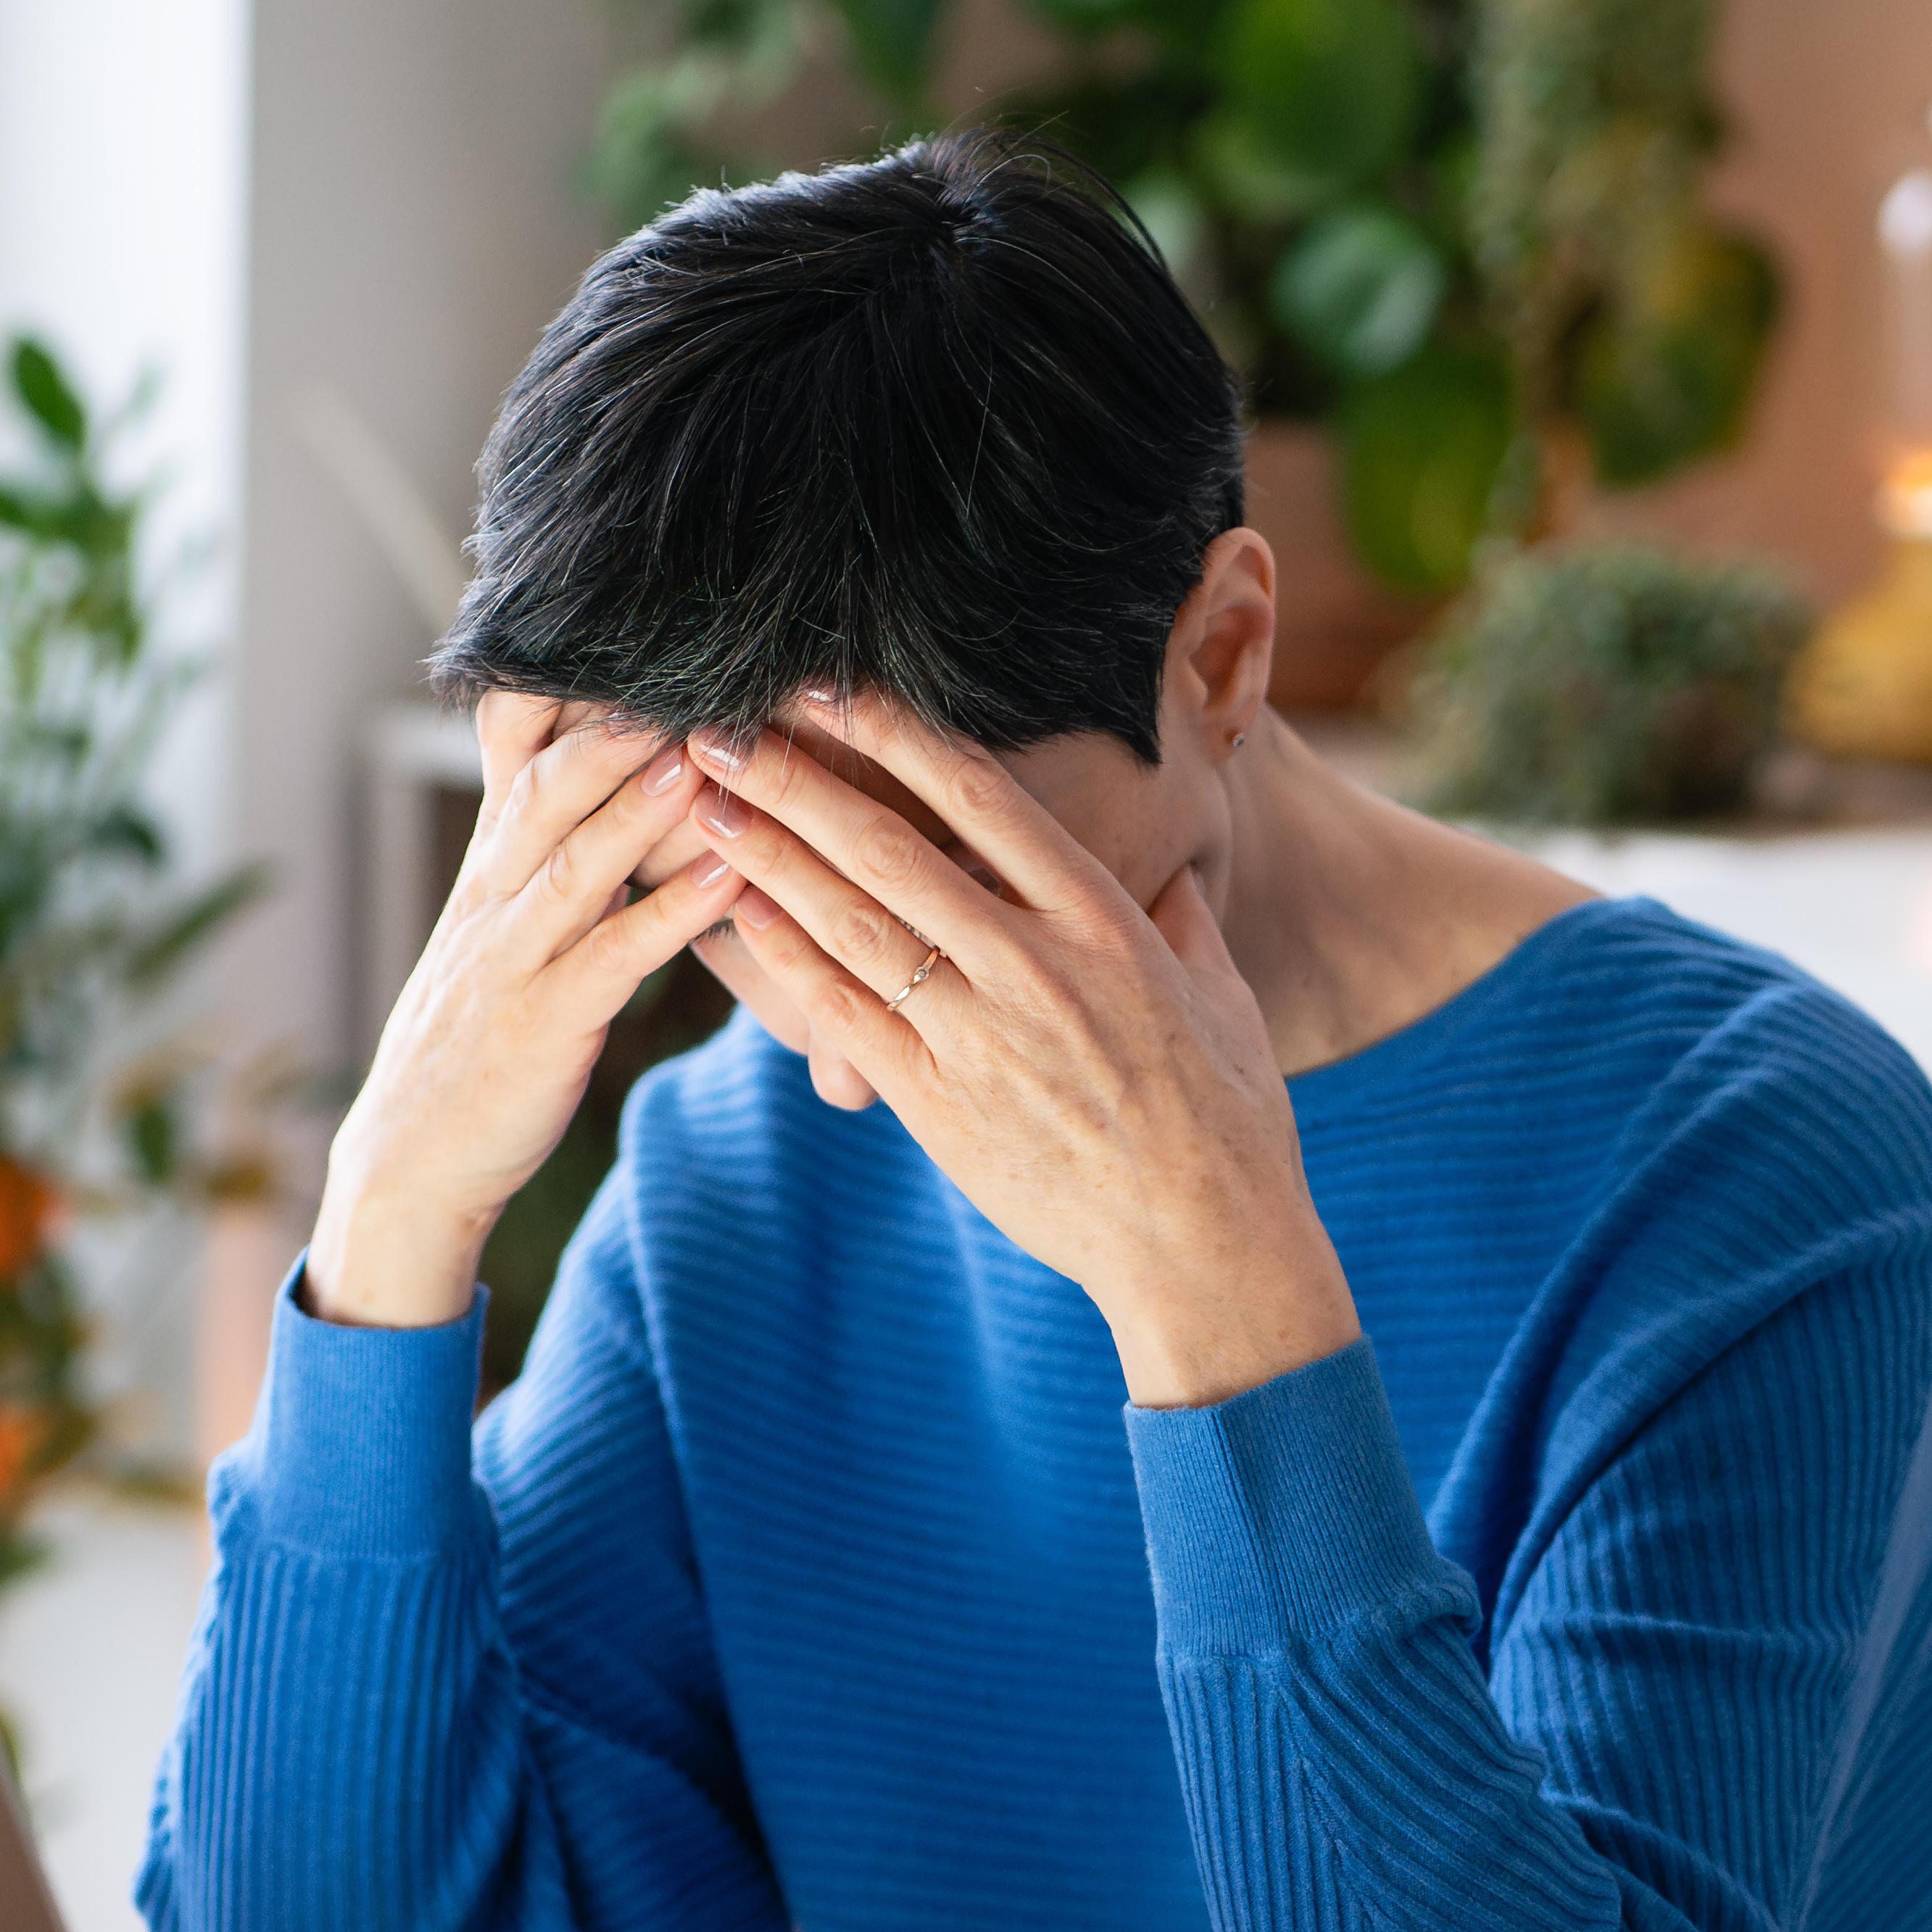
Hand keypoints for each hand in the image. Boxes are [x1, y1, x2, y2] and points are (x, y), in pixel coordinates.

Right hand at [308, 697, 741, 1330]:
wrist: (413, 1155)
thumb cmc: (480, 1033)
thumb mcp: (504, 924)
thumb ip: (552, 848)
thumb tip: (618, 770)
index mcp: (493, 861)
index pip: (515, 742)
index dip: (561, 676)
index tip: (627, 614)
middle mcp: (495, 893)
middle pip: (545, 784)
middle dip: (609, 720)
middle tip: (682, 657)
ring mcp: (514, 957)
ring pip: (575, 862)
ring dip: (639, 803)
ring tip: (702, 749)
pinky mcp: (544, 1024)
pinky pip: (614, 959)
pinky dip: (672, 914)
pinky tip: (728, 878)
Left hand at [690, 694, 1360, 1406]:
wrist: (1207, 1244)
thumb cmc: (1226, 1120)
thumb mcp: (1222, 997)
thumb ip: (1179, 923)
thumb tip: (1168, 878)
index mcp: (1104, 920)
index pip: (982, 796)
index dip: (895, 732)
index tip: (831, 687)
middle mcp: (1035, 964)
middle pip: (892, 847)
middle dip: (797, 781)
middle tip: (721, 726)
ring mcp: (981, 1035)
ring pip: (853, 923)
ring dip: (771, 856)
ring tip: (706, 803)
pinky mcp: (939, 1105)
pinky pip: (846, 1016)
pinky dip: (788, 960)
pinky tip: (739, 913)